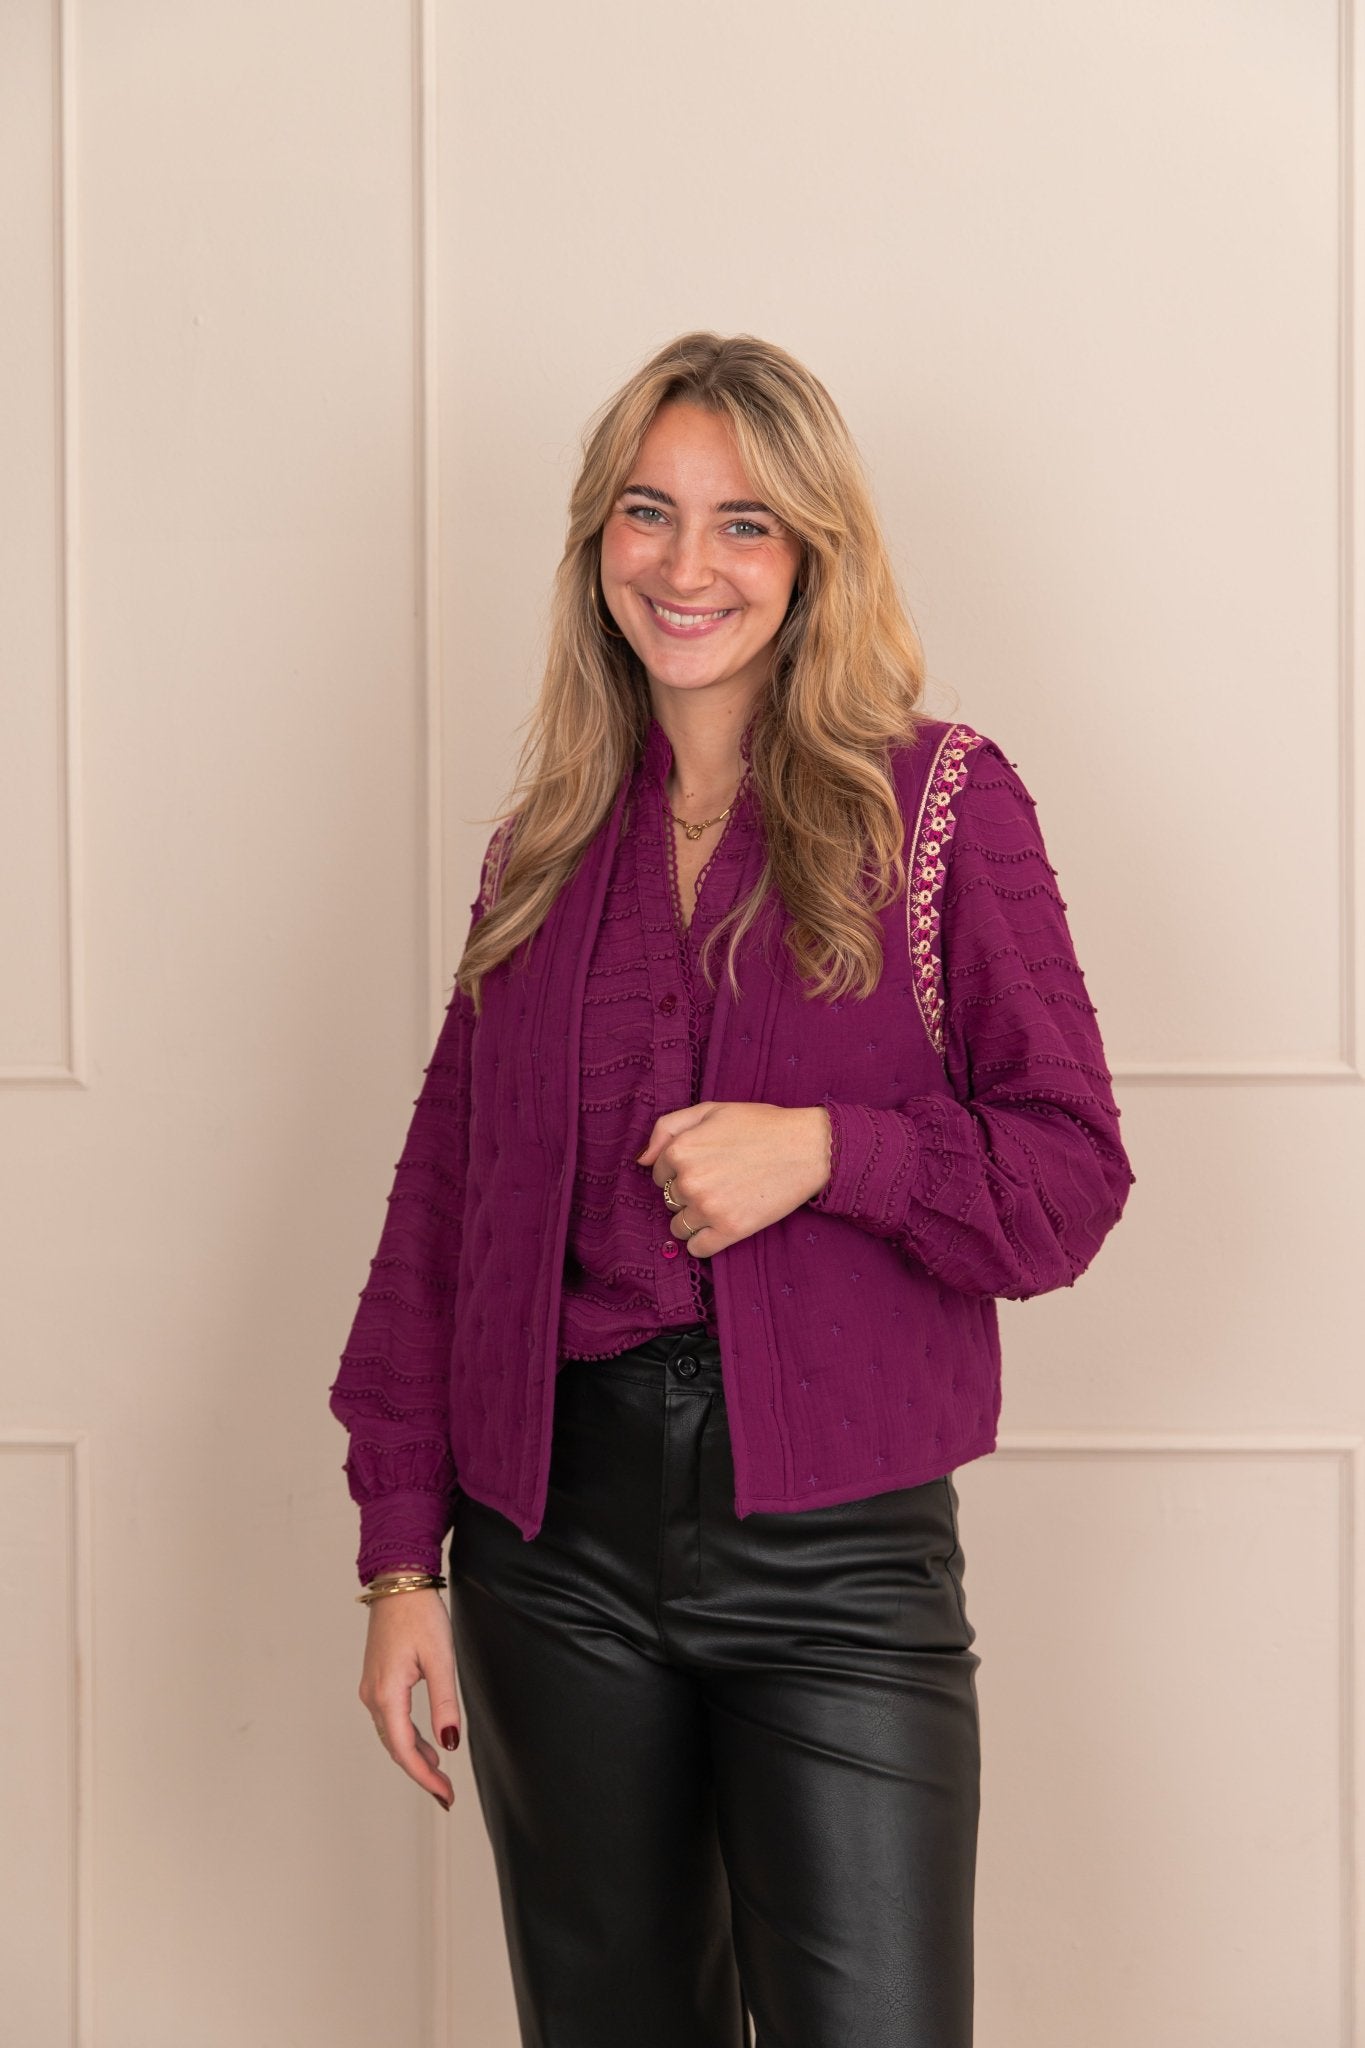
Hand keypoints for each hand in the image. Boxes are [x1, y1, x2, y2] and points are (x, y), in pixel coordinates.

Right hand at [358, 1582, 461, 1811]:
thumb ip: (445, 1703)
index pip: (405, 1750)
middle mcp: (373, 1695)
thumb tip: (450, 1744)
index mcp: (387, 1694)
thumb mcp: (440, 1659)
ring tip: (439, 1773)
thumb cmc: (419, 1614)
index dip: (425, 1778)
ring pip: (392, 1734)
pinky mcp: (376, 1679)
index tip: (445, 1795)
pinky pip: (390, 1719)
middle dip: (421, 1773)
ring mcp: (371, 1687)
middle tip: (446, 1793)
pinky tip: (426, 1742)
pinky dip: (408, 1737)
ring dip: (415, 1756)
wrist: (398, 1582)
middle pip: (396, 1747)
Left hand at [636, 1101, 832, 1255]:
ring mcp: (708, 1208)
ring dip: (694, 1219)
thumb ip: (667, 1128)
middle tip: (719, 1180)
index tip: (706, 1164)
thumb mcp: (710, 1110)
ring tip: (721, 1203)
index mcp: (681, 1150)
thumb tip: (642, 1160)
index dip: (680, 1169)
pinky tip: (721, 1226)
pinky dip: (704, 1242)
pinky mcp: (730, 1230)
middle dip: (688, 1193)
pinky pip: (697, 1249)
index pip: (659, 1173)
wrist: (807, 1147)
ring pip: (679, 1227)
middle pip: (669, 1200)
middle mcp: (689, 1181)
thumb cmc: (760, 1125)